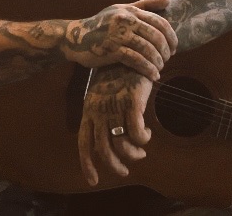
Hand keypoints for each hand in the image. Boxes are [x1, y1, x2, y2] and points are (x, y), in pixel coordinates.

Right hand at [62, 0, 176, 80]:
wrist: (75, 37)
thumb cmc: (101, 24)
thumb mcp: (121, 10)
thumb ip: (145, 5)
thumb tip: (168, 0)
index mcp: (131, 11)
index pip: (160, 22)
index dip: (171, 36)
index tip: (174, 48)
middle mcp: (126, 20)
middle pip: (156, 36)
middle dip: (165, 51)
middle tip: (167, 60)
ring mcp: (118, 35)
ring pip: (148, 49)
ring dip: (157, 62)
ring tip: (159, 69)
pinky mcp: (112, 49)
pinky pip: (136, 60)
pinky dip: (147, 69)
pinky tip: (153, 76)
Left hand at [77, 65, 153, 185]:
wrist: (128, 51)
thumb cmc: (116, 75)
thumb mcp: (101, 95)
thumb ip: (101, 115)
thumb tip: (107, 138)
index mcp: (88, 110)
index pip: (84, 144)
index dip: (88, 165)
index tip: (94, 181)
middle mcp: (98, 111)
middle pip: (104, 150)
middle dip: (115, 166)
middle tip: (125, 171)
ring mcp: (115, 107)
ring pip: (121, 144)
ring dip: (133, 154)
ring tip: (140, 152)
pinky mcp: (132, 101)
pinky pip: (137, 131)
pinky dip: (142, 139)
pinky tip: (147, 135)